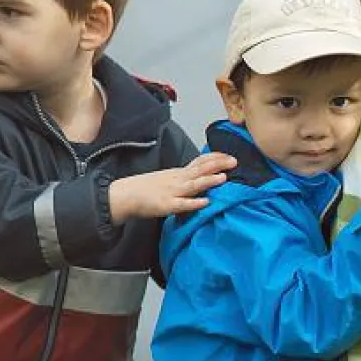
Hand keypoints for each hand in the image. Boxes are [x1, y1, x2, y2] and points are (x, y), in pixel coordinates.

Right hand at [109, 152, 235, 222]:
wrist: (125, 195)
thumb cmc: (147, 188)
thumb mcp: (169, 178)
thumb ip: (185, 178)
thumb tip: (202, 177)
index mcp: (179, 173)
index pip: (199, 162)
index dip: (215, 158)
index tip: (229, 155)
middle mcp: (178, 179)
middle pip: (200, 169)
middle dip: (218, 165)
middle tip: (234, 161)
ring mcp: (172, 192)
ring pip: (193, 185)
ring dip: (208, 181)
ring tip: (223, 178)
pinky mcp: (166, 205)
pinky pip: (182, 204)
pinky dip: (194, 203)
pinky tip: (205, 202)